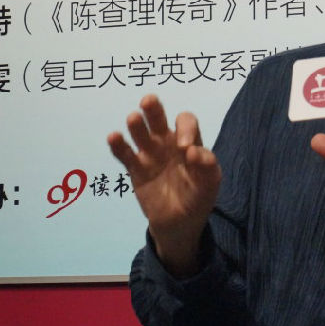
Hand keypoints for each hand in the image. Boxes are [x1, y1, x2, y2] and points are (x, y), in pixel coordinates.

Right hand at [107, 94, 220, 275]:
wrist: (180, 224)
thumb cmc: (198, 197)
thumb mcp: (210, 184)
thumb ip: (208, 166)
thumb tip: (192, 150)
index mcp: (189, 142)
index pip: (186, 123)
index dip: (185, 129)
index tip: (184, 148)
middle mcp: (167, 143)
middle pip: (159, 119)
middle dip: (154, 109)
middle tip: (148, 102)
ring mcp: (150, 154)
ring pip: (140, 133)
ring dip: (136, 125)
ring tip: (133, 118)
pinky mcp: (135, 168)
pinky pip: (125, 154)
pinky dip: (118, 145)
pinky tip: (114, 137)